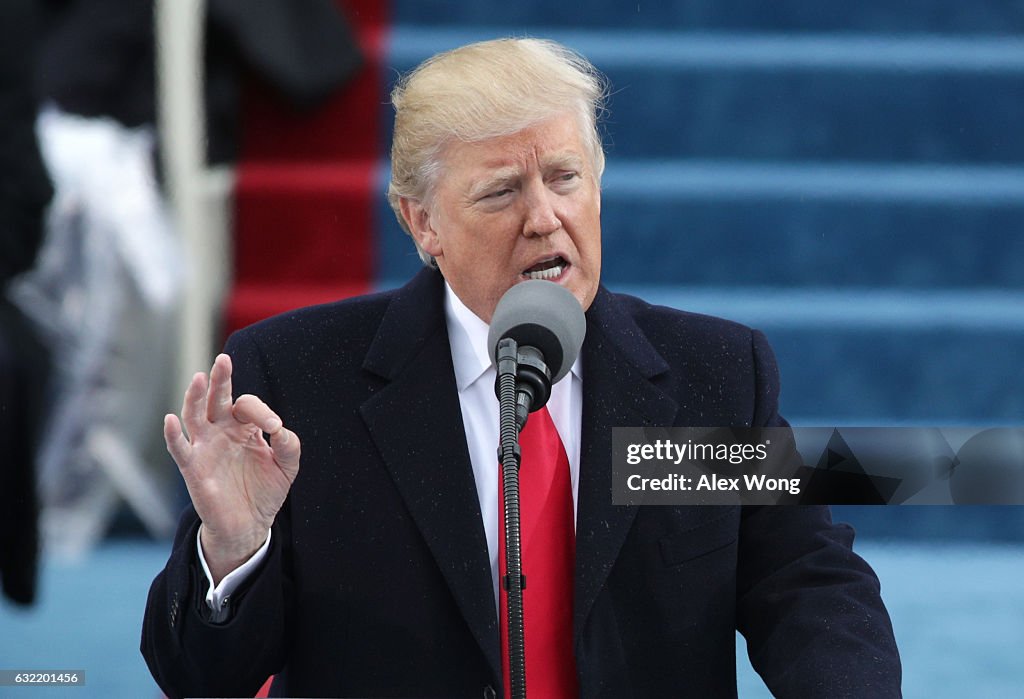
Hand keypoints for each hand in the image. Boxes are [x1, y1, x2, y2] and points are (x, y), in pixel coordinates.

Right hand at [164, 353, 300, 583]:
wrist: (249, 525)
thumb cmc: (265, 492)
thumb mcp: (286, 467)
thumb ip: (289, 445)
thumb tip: (280, 428)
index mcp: (244, 427)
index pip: (247, 406)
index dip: (262, 411)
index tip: (276, 427)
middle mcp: (222, 432)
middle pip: (216, 399)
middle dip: (220, 379)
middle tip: (224, 360)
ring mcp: (205, 447)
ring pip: (195, 416)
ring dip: (194, 397)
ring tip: (199, 378)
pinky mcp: (193, 468)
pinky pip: (180, 448)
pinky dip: (173, 434)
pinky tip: (171, 419)